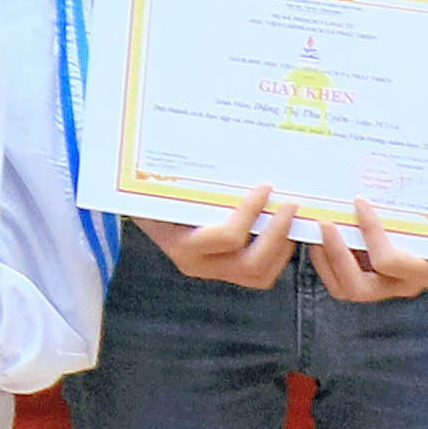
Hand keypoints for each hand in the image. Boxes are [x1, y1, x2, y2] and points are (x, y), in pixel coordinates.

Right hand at [139, 188, 296, 290]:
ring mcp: (212, 271)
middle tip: (290, 206)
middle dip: (278, 234)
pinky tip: (283, 232)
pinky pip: (260, 275)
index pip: (227, 236)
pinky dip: (278, 255)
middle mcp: (196, 264)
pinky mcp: (224, 271)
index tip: (265, 187)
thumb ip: (187, 178)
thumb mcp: (161, 184)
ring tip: (291, 220)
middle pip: (251, 264)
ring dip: (282, 248)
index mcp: (180, 243)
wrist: (137, 207)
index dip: (251, 212)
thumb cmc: (147, 191)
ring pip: (260, 275)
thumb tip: (226, 153)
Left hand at [309, 201, 427, 303]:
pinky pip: (339, 282)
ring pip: (344, 289)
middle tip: (324, 223)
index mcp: (427, 269)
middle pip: (360, 287)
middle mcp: (405, 286)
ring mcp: (385, 289)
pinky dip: (324, 261)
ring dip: (324, 258)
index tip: (359, 200)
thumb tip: (407, 168)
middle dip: (336, 254)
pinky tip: (320, 236)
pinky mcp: (369, 284)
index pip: (388, 260)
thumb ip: (421, 201)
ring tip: (317, 229)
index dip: (370, 231)